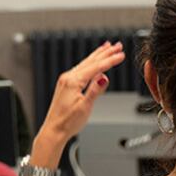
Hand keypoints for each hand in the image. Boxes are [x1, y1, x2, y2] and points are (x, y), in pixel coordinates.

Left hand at [31, 42, 125, 161]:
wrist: (54, 130)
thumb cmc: (68, 122)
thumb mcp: (84, 107)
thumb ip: (95, 91)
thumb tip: (104, 77)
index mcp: (73, 81)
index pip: (97, 67)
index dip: (110, 60)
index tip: (121, 54)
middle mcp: (68, 77)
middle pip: (91, 61)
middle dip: (105, 53)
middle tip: (118, 45)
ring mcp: (66, 80)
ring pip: (86, 63)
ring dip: (98, 55)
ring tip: (107, 47)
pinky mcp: (66, 85)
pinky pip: (81, 69)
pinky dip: (90, 63)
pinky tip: (94, 62)